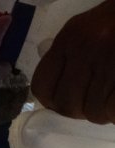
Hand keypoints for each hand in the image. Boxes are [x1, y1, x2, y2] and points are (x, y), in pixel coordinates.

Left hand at [31, 0, 114, 123]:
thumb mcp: (86, 30)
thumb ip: (68, 58)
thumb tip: (57, 98)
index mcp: (70, 38)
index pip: (43, 86)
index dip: (51, 102)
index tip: (64, 102)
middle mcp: (86, 48)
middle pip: (67, 104)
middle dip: (79, 111)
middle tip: (92, 104)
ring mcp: (110, 60)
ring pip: (93, 111)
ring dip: (102, 113)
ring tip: (109, 100)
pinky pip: (112, 109)